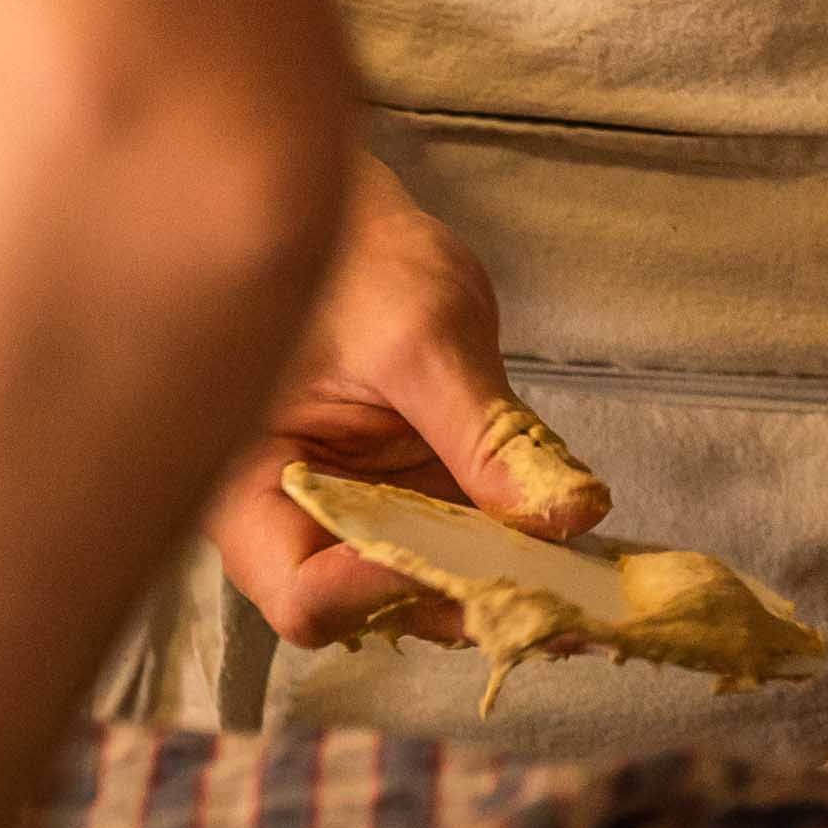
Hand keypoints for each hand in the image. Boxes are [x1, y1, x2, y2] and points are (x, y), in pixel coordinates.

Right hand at [200, 152, 592, 648]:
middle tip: (561, 594)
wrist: (359, 218)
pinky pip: (453, 548)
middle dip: (460, 600)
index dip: (381, 593)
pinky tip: (561, 539)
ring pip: (422, 588)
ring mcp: (356, 512)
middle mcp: (297, 517)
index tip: (472, 554)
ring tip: (576, 578)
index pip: (303, 596)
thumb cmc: (355, 257)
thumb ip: (486, 436)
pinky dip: (507, 551)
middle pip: (369, 609)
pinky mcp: (403, 499)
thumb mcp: (421, 336)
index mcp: (251, 484)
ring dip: (495, 586)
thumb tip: (568, 519)